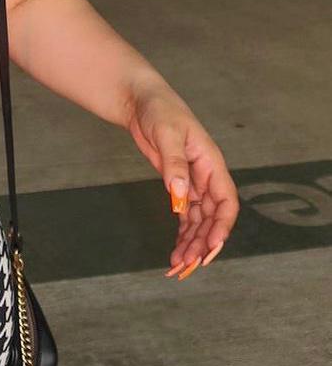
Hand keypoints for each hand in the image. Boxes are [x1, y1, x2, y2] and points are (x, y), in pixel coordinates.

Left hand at [124, 79, 239, 279]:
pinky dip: (183, 233)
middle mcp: (207, 176)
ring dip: (192, 243)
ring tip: (179, 265)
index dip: (222, 226)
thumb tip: (179, 195)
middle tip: (188, 265)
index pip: (226, 202)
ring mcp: (193, 182)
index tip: (210, 247)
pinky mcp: (178, 184)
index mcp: (212, 163)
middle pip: (213, 217)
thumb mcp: (166, 133)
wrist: (141, 100)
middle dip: (204, 243)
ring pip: (199, 221)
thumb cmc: (158, 109)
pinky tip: (177, 250)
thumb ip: (174, 164)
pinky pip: (186, 215)